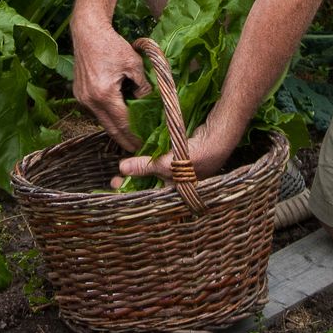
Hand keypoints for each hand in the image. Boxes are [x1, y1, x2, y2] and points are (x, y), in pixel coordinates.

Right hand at [71, 16, 150, 150]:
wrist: (88, 32)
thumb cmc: (112, 44)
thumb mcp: (134, 64)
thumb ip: (142, 86)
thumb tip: (147, 102)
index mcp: (105, 94)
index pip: (123, 123)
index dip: (134, 136)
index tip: (144, 145)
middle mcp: (90, 100)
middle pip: (110, 128)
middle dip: (124, 140)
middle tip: (137, 149)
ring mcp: (82, 98)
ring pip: (102, 120)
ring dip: (115, 127)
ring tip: (129, 134)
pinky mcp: (79, 93)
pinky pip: (95, 110)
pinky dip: (107, 115)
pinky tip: (117, 115)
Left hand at [117, 109, 235, 183]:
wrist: (218, 137)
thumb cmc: (197, 157)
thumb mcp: (169, 164)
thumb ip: (147, 167)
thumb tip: (122, 169)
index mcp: (176, 191)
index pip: (151, 195)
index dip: (133, 191)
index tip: (115, 185)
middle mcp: (177, 182)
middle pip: (150, 184)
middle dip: (133, 180)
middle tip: (114, 179)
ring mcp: (178, 169)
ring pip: (154, 171)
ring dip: (140, 168)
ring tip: (122, 167)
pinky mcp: (178, 155)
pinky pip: (160, 158)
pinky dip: (150, 157)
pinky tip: (138, 153)